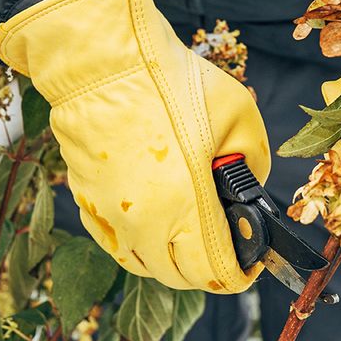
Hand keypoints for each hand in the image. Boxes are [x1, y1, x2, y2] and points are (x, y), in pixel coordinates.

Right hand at [0, 0, 269, 292]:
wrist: (100, 63)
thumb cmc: (169, 82)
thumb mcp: (238, 114)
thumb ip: (254, 161)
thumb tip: (248, 187)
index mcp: (185, 205)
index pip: (216, 273)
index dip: (239, 274)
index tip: (250, 263)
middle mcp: (143, 222)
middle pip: (179, 277)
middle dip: (208, 271)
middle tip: (223, 249)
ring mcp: (109, 215)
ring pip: (143, 266)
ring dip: (170, 261)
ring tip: (189, 238)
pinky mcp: (87, 202)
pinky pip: (115, 243)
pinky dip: (137, 244)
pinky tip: (152, 222)